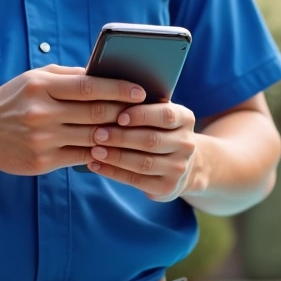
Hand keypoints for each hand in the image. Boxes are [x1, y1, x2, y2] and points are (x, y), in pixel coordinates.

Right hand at [0, 65, 145, 174]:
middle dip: (124, 114)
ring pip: (92, 138)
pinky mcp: (41, 162)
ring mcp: (41, 139)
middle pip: (95, 113)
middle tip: (146, 114)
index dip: (119, 89)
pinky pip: (81, 158)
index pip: (90, 86)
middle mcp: (41, 112)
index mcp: (41, 86)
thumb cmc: (13, 99)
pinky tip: (114, 150)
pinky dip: (100, 154)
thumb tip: (107, 73)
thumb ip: (69, 76)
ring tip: (136, 133)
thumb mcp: (35, 78)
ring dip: (117, 136)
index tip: (141, 91)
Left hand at [86, 101, 202, 201]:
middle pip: (151, 140)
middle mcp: (186, 144)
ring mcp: (178, 168)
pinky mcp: (167, 187)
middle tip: (97, 133)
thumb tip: (108, 93)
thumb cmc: (158, 130)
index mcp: (185, 119)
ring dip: (115, 156)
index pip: (165, 115)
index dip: (142, 115)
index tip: (119, 116)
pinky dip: (113, 172)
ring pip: (143, 163)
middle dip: (121, 137)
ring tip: (94, 150)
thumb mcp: (157, 114)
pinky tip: (95, 165)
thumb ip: (141, 104)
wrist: (180, 165)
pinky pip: (136, 180)